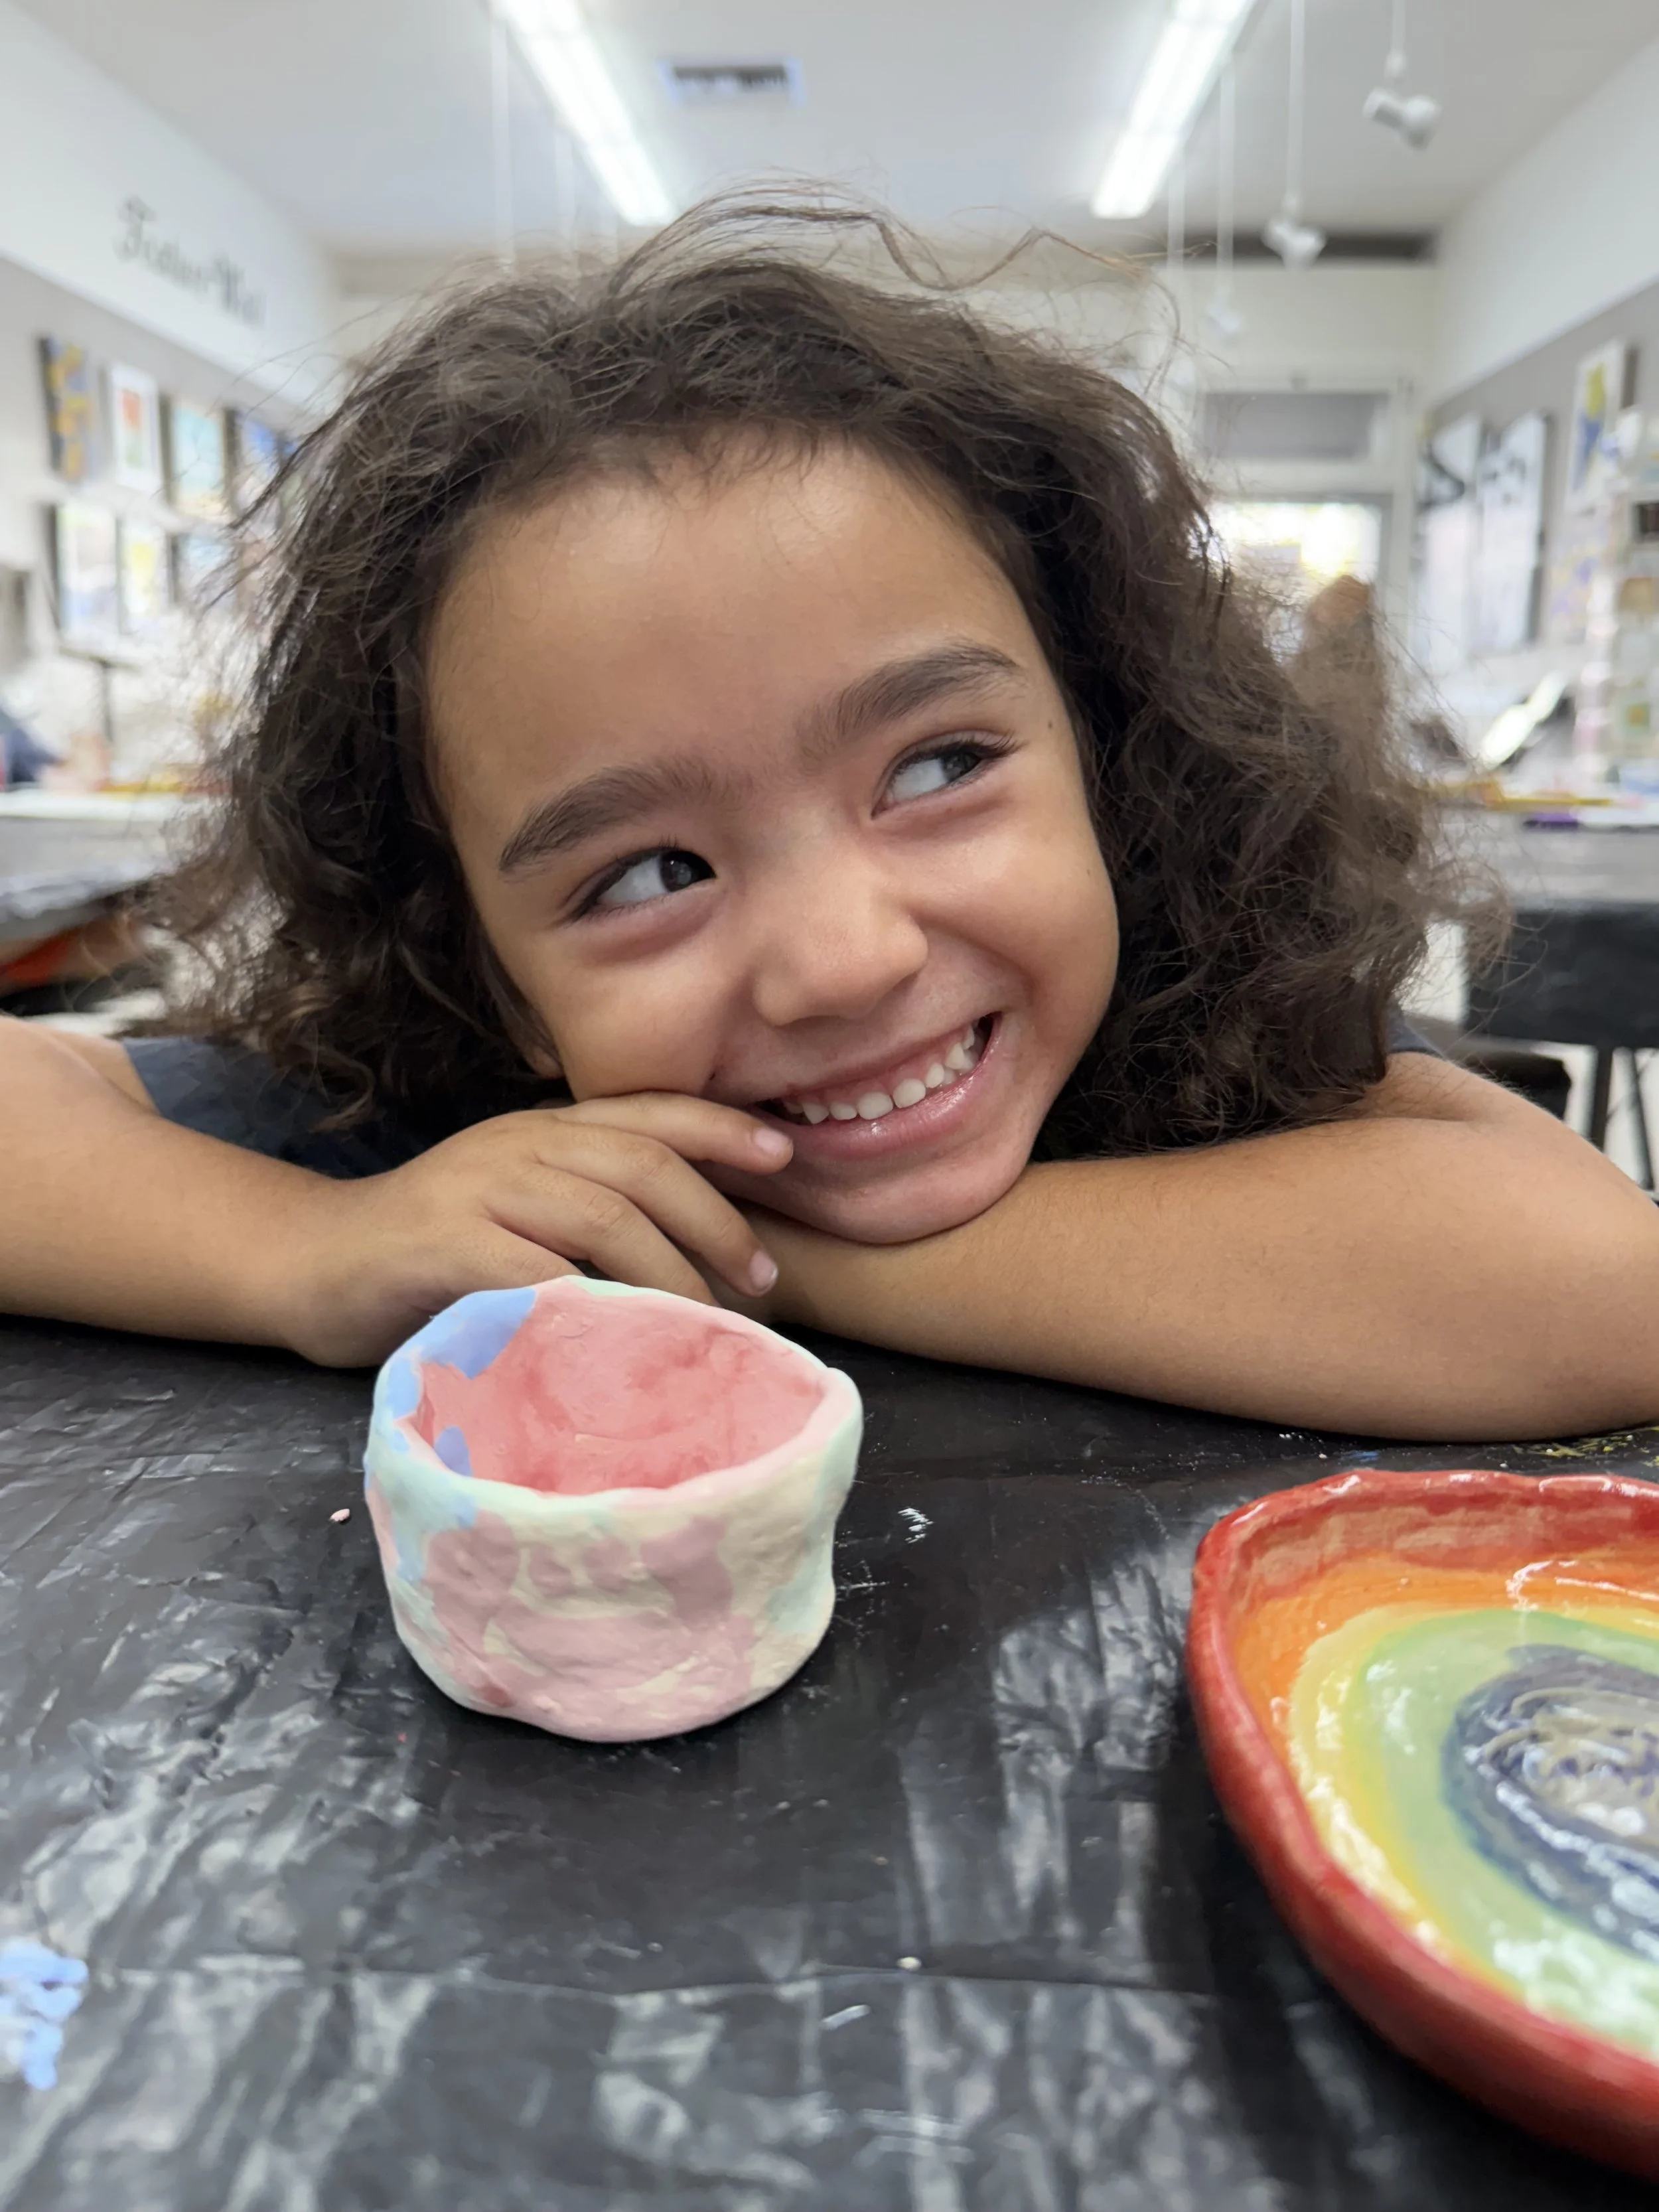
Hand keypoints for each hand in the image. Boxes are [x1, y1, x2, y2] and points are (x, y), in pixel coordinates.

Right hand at [274, 1095, 792, 1366]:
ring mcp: (477, 1189)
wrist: (312, 1266)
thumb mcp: (516, 1213)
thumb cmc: (429, 1255)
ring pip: (601, 1215)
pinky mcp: (442, 1244)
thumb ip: (585, 1219)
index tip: (785, 1156)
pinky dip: (588, 1303)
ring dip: (668, 1270)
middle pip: (640, 1164)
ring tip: (709, 1324)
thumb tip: (692, 1262)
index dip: (719, 1127)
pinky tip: (624, 1340)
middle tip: (760, 1279)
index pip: (646, 1112)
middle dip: (713, 1218)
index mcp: (541, 1133)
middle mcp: (517, 1146)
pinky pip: (534, 1270)